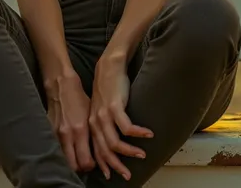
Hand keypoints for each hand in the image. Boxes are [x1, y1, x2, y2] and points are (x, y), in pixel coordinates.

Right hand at [46, 71, 95, 173]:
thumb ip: (92, 133)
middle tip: (87, 163)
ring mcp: (56, 134)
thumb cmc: (79, 97)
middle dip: (81, 168)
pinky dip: (63, 153)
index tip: (95, 163)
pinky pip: (57, 149)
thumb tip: (99, 148)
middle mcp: (67, 134)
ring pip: (64, 160)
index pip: (85, 160)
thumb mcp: (90, 114)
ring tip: (78, 158)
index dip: (91, 166)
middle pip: (74, 165)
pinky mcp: (49, 131)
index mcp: (80, 129)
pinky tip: (68, 150)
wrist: (61, 85)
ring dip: (72, 162)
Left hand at [90, 56, 152, 180]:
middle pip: (106, 151)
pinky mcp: (115, 107)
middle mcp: (95, 122)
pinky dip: (138, 134)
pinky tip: (148, 134)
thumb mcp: (100, 107)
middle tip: (128, 175)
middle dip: (117, 165)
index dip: (105, 164)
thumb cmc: (108, 86)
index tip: (112, 175)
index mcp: (92, 124)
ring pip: (115, 143)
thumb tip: (112, 138)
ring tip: (142, 155)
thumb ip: (103, 123)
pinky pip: (127, 128)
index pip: (97, 150)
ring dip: (130, 151)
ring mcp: (104, 115)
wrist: (109, 65)